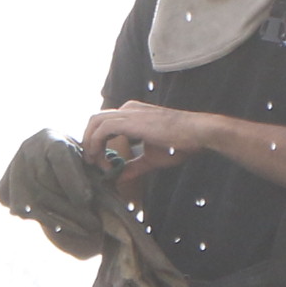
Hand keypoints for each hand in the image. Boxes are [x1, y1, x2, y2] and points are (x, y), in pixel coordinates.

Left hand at [81, 101, 204, 200]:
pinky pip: (102, 130)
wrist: (196, 133)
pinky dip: (98, 146)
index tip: (101, 163)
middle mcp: (128, 109)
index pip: (105, 124)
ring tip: (95, 164)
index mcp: (132, 113)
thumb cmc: (180, 143)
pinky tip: (104, 162)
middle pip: (95, 121)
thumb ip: (134, 166)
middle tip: (91, 162)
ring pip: (95, 123)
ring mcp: (128, 112)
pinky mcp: (130, 120)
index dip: (97, 143)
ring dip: (90, 144)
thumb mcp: (151, 158)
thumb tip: (119, 177)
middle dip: (88, 141)